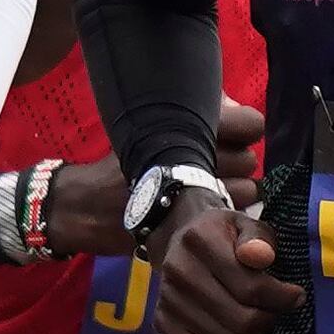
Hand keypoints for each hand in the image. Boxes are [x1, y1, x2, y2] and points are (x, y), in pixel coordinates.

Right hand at [45, 101, 262, 259]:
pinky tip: (207, 209)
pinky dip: (226, 214)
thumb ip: (193, 110)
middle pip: (248, 158)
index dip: (245, 129)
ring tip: (216, 191)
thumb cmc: (119, 163)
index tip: (232, 136)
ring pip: (247, 191)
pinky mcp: (191, 224)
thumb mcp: (145, 126)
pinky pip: (231, 216)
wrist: (84, 205)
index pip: (248, 123)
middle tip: (220, 167)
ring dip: (238, 192)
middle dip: (239, 163)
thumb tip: (236, 109)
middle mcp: (190, 157)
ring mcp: (192, 193)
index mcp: (182, 125)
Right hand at [147, 190, 298, 333]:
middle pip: (241, 320)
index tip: (295, 296)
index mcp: (200, 239)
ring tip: (257, 321)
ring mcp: (167, 301)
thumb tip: (262, 257)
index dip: (282, 297)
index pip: (251, 286)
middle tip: (276, 310)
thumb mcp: (245, 224)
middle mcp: (178, 271)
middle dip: (269, 319)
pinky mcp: (162, 325)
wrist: (178, 240)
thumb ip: (258, 238)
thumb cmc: (222, 236)